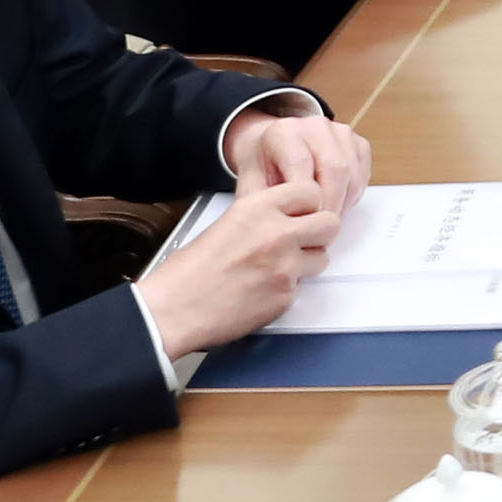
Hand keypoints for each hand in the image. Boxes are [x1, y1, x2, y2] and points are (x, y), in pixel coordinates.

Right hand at [134, 174, 342, 353]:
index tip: (302, 214)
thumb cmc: (188, 272)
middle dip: (318, 233)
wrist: (171, 311)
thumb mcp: (227, 222)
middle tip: (301, 242)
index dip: (309, 205)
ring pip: (322, 258)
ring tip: (276, 270)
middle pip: (330, 223)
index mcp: (258, 208)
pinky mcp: (285, 295)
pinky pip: (301, 288)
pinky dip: (287, 290)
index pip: (311, 191)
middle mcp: (277, 232)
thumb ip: (262, 215)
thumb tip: (287, 212)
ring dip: (306, 263)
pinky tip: (262, 291)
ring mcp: (285, 265)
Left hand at [226, 108, 370, 215]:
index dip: (305, 198)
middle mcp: (316, 126)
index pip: (302, 164)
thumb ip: (262, 202)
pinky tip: (334, 204)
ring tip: (324, 220)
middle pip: (335, 168)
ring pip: (352, 175)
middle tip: (319, 230)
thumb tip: (273, 226)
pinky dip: (351, 197)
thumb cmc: (264, 167)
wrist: (274, 146)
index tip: (301, 222)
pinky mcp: (358, 143)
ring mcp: (341, 133)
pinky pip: (362, 176)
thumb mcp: (250, 183)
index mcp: (285, 131)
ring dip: (341, 204)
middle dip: (329, 205)